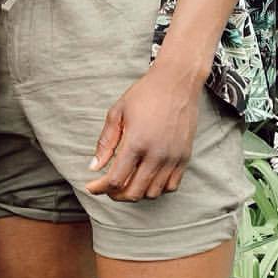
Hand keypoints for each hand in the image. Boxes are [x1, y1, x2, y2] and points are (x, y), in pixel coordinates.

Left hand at [85, 62, 201, 199]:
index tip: (92, 187)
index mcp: (136, 142)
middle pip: (133, 193)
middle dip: (115, 195)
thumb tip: (94, 167)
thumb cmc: (145, 94)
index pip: (115, 180)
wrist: (177, 82)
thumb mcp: (117, 113)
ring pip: (152, 193)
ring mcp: (173, 157)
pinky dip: (157, 189)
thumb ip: (105, 143)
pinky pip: (171, 186)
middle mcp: (156, 154)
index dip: (100, 188)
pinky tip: (147, 179)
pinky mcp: (185, 157)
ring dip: (136, 193)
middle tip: (107, 188)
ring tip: (127, 182)